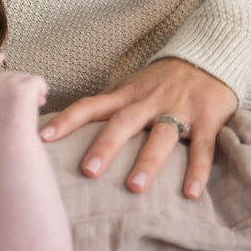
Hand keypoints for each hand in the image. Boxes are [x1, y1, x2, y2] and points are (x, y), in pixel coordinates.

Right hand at [0, 53, 48, 136]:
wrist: (10, 141)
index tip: (1, 56)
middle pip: (14, 75)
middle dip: (21, 87)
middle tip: (23, 107)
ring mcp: (11, 82)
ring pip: (28, 78)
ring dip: (33, 92)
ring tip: (29, 110)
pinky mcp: (26, 86)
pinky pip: (39, 82)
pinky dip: (42, 90)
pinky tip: (39, 102)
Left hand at [38, 58, 237, 198]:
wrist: (207, 57)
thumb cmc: (162, 79)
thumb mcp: (131, 86)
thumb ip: (107, 105)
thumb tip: (69, 128)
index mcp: (126, 94)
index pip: (91, 105)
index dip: (67, 120)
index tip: (43, 137)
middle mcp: (148, 101)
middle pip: (124, 122)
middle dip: (106, 145)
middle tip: (88, 171)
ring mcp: (178, 109)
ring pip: (161, 136)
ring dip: (148, 162)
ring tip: (134, 187)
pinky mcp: (206, 119)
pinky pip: (202, 146)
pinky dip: (198, 169)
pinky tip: (191, 193)